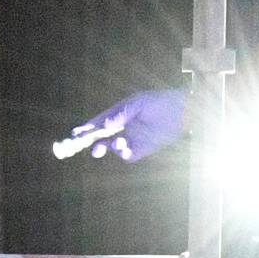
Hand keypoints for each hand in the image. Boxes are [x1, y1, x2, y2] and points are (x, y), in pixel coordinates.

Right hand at [53, 88, 186, 163]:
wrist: (182, 112)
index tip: (76, 133)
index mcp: (120, 113)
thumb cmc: (160, 102)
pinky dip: (122, 153)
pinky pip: (127, 155)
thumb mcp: (137, 104)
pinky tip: (123, 147)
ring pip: (112, 147)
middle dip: (91, 141)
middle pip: (102, 137)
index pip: (99, 121)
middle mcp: (123, 127)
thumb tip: (102, 126)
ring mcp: (132, 139)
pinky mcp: (142, 149)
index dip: (87, 128)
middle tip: (85, 145)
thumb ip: (119, 114)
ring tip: (115, 142)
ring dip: (108, 146)